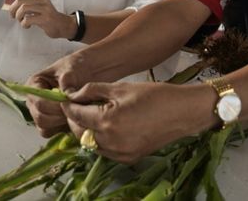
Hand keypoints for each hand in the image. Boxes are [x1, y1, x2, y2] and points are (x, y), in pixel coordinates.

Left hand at [9, 0, 75, 38]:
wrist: (62, 25)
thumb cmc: (48, 16)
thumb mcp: (38, 6)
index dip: (13, 6)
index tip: (13, 13)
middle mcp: (43, 0)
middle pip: (20, 1)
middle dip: (13, 10)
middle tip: (13, 17)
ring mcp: (45, 9)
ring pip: (23, 8)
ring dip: (19, 17)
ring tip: (22, 22)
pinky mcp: (45, 18)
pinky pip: (28, 19)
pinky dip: (24, 24)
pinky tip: (28, 26)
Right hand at [25, 54, 92, 137]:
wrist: (93, 70)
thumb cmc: (80, 66)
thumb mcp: (73, 67)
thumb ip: (68, 79)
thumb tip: (66, 93)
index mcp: (35, 84)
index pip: (38, 102)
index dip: (54, 106)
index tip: (71, 104)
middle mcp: (35, 100)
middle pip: (40, 118)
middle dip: (59, 116)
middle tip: (77, 109)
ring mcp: (44, 113)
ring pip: (46, 129)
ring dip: (63, 124)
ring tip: (78, 112)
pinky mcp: (54, 123)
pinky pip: (55, 133)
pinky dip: (65, 129)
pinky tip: (78, 119)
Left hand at [63, 81, 210, 163]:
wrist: (183, 112)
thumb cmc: (154, 95)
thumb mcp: (121, 87)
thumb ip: (93, 90)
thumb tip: (74, 94)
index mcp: (107, 121)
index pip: (76, 115)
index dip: (68, 105)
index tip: (65, 97)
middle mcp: (110, 142)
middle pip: (79, 133)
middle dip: (75, 118)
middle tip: (77, 104)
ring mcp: (119, 153)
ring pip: (90, 144)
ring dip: (86, 130)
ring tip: (92, 113)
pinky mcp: (128, 159)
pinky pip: (105, 150)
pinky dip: (99, 139)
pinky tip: (106, 125)